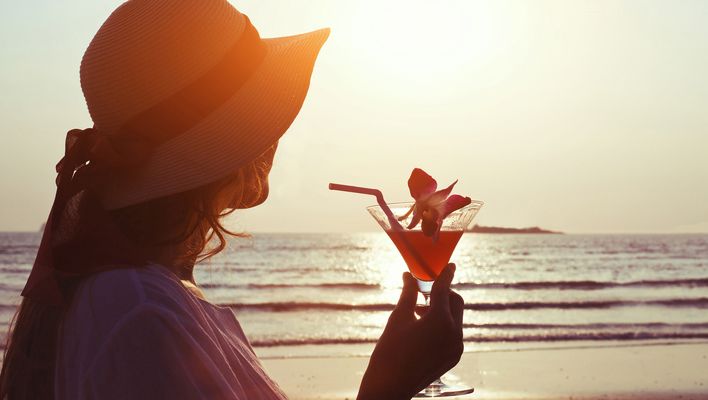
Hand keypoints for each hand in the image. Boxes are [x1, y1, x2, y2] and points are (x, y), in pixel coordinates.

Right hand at [357, 264, 464, 399]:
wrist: (389, 387)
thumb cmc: (390, 351)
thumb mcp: (398, 318)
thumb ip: (408, 295)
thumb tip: (409, 276)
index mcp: (440, 320)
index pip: (445, 289)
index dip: (445, 275)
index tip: (448, 266)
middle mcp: (454, 333)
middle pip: (455, 302)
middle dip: (442, 294)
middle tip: (423, 294)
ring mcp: (456, 347)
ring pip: (455, 318)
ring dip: (442, 310)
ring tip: (418, 313)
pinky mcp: (454, 357)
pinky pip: (453, 334)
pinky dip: (443, 325)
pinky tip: (423, 329)